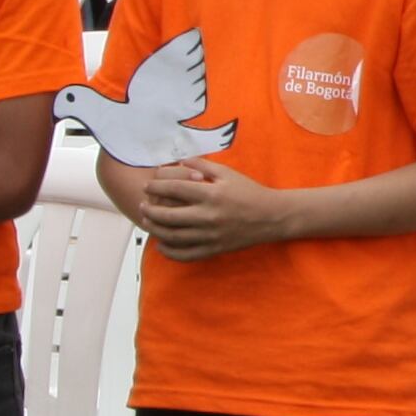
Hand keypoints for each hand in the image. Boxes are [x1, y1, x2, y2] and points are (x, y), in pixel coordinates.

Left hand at [132, 161, 292, 260]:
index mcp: (211, 194)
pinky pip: (185, 254)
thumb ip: (202, 166)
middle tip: (142, 205)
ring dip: (155, 229)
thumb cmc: (250, 192)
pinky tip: (161, 244)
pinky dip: (169, 251)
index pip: (174, 189)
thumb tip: (179, 161)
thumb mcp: (228, 173)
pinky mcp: (214, 249)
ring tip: (147, 221)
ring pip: (172, 236)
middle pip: (167, 215)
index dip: (156, 187)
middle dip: (149, 209)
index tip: (147, 186)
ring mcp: (210, 235)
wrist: (273, 216)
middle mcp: (208, 216)